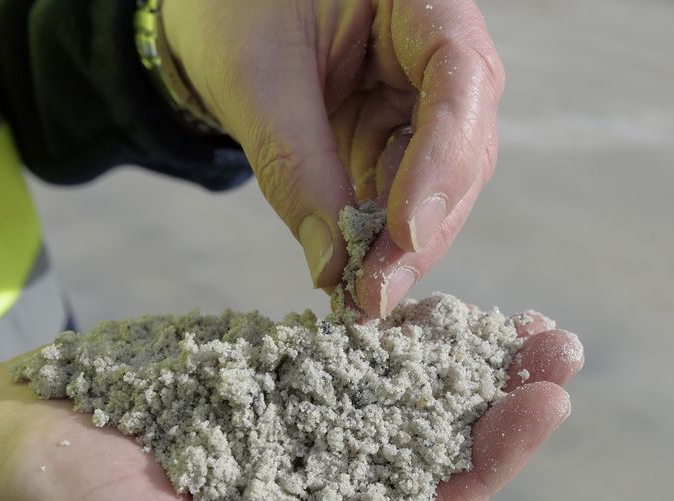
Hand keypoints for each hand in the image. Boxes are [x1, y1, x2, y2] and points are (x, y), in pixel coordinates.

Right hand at [0, 320, 579, 500]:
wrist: (1, 444)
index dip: (492, 461)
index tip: (543, 400)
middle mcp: (316, 497)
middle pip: (431, 452)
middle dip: (497, 403)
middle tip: (560, 346)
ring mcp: (296, 436)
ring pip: (401, 403)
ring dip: (464, 364)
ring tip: (526, 320)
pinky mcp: (267, 385)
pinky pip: (349, 362)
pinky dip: (396, 337)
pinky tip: (441, 306)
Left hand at [162, 0, 503, 315]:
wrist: (210, 8)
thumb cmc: (231, 8)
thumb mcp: (255, 77)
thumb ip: (297, 165)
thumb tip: (333, 267)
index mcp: (421, 1)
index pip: (460, 79)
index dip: (442, 159)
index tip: (406, 230)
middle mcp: (439, 52)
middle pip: (462, 146)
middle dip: (422, 228)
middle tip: (378, 294)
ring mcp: (422, 100)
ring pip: (440, 186)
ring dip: (403, 248)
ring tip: (363, 299)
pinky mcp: (396, 138)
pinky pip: (401, 196)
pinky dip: (380, 241)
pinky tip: (358, 279)